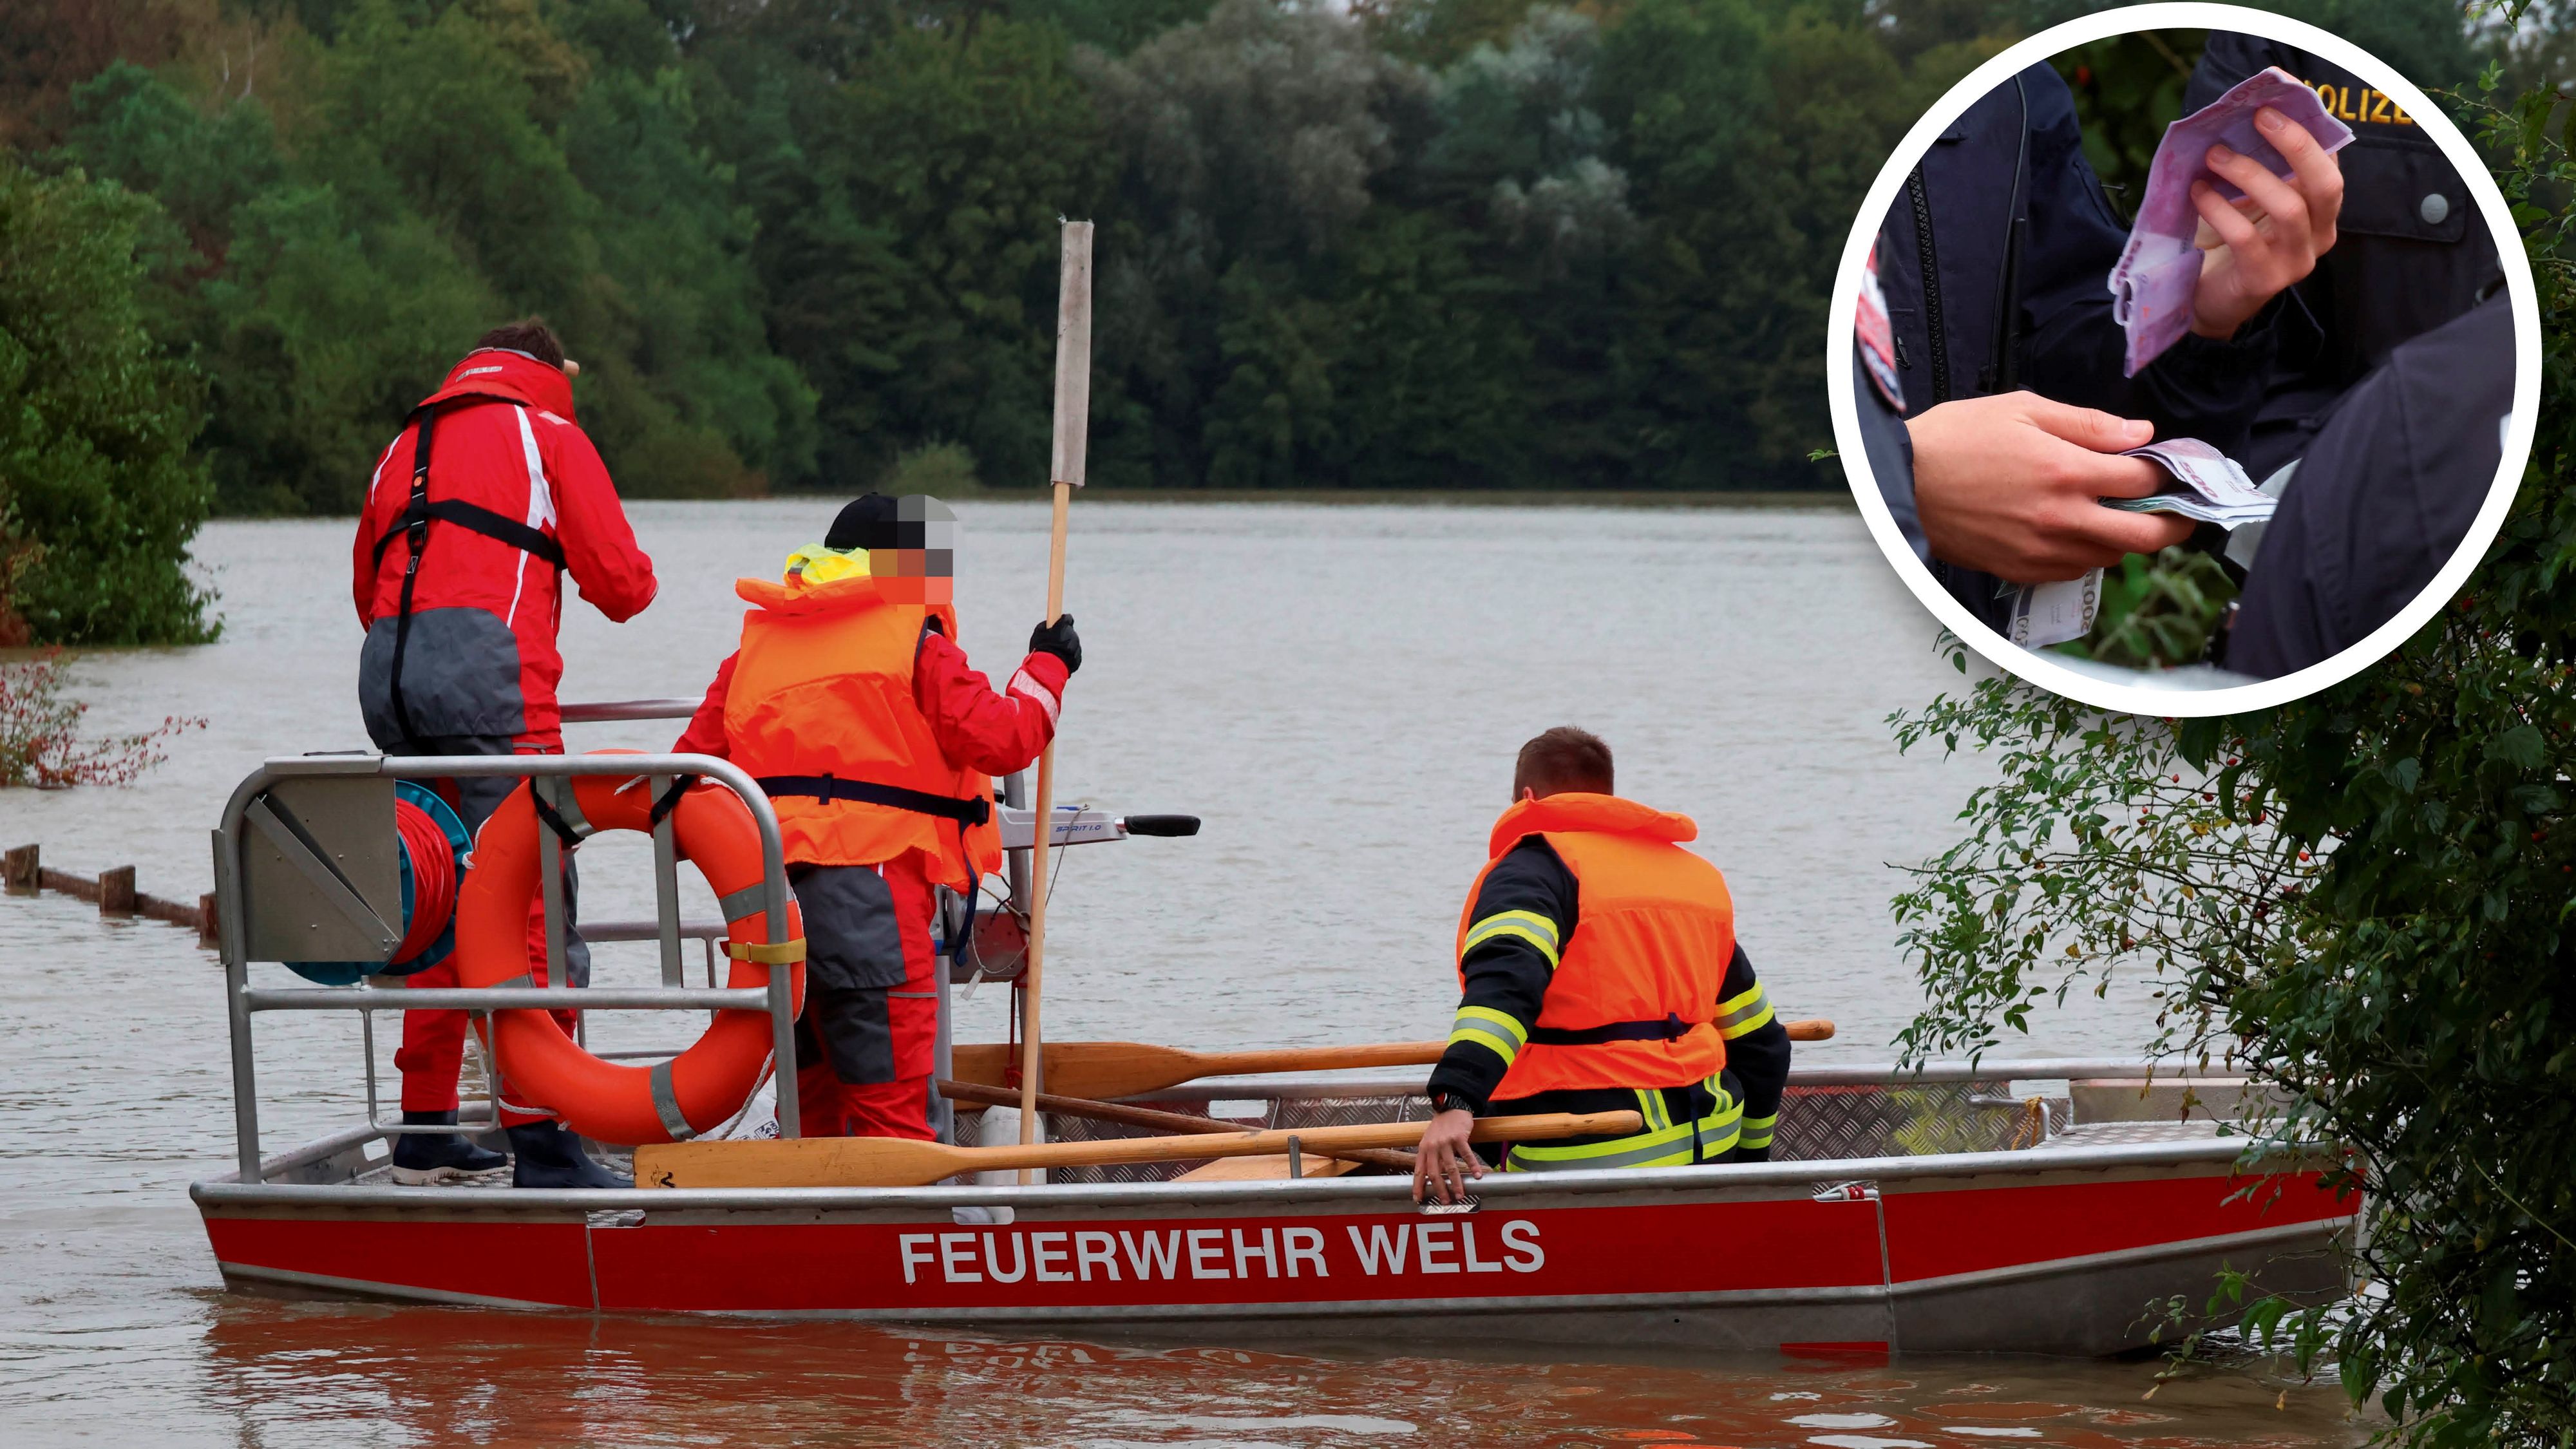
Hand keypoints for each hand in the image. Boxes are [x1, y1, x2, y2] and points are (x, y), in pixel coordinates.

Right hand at [1029, 613, 1079, 673]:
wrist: (1048, 668)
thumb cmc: (1041, 649)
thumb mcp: (1038, 632)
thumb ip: (1046, 625)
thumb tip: (1049, 623)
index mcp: (1064, 627)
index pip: (1068, 618)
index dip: (1063, 621)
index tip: (1058, 624)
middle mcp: (1073, 636)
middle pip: (1069, 633)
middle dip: (1063, 636)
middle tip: (1053, 642)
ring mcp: (1077, 648)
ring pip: (1072, 644)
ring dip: (1065, 647)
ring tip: (1054, 653)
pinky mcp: (1078, 659)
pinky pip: (1073, 655)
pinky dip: (1067, 657)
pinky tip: (1058, 660)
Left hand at [1411, 1107, 1484, 1203]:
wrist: (1451, 1107)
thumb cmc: (1441, 1126)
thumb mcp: (1429, 1141)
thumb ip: (1430, 1158)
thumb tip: (1433, 1178)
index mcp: (1423, 1149)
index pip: (1419, 1171)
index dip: (1418, 1186)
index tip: (1418, 1198)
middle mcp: (1432, 1146)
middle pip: (1435, 1173)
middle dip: (1440, 1190)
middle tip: (1445, 1201)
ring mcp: (1446, 1142)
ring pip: (1451, 1168)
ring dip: (1456, 1183)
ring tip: (1461, 1194)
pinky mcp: (1459, 1137)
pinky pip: (1466, 1155)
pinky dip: (1472, 1166)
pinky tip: (1477, 1176)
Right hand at [1906, 391, 2192, 582]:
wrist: (1900, 482)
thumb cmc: (1957, 437)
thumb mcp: (2023, 409)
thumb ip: (2088, 424)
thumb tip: (2140, 434)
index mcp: (2067, 470)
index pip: (2144, 480)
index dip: (2167, 472)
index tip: (2169, 467)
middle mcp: (2062, 518)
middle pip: (2146, 536)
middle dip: (2175, 524)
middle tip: (2179, 512)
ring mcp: (2041, 550)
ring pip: (2111, 558)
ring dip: (2125, 539)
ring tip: (2117, 518)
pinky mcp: (2020, 570)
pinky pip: (2073, 571)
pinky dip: (2086, 555)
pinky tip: (2076, 534)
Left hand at [2188, 108, 2342, 339]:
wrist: (2205, 299)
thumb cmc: (2229, 240)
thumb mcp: (2247, 198)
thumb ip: (2257, 165)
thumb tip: (2243, 110)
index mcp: (2320, 209)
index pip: (2330, 162)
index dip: (2311, 127)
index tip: (2279, 97)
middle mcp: (2319, 234)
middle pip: (2325, 183)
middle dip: (2296, 144)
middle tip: (2260, 117)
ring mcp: (2296, 260)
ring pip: (2288, 207)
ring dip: (2249, 174)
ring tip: (2215, 155)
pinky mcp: (2265, 280)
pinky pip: (2246, 237)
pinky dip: (2220, 209)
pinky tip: (2198, 192)